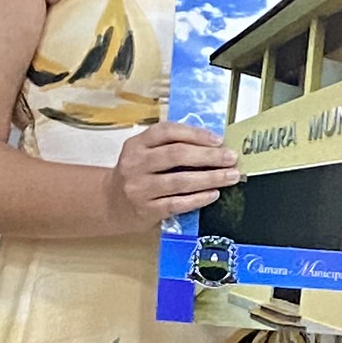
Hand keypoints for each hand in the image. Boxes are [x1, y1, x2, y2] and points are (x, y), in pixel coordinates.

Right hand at [102, 121, 238, 234]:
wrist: (111, 203)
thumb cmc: (137, 175)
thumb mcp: (144, 153)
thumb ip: (169, 146)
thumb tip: (213, 145)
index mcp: (137, 144)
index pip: (167, 132)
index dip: (195, 134)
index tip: (218, 139)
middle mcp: (135, 164)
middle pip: (176, 155)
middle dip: (208, 156)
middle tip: (231, 159)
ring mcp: (139, 188)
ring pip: (180, 181)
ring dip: (210, 178)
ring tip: (230, 176)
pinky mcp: (146, 210)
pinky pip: (177, 203)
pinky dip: (198, 198)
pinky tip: (214, 194)